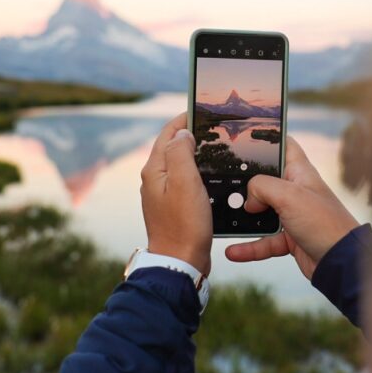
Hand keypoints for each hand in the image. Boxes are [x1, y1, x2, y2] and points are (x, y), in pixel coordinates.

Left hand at [140, 113, 212, 275]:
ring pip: (180, 164)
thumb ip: (181, 153)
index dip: (185, 119)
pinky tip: (213, 176)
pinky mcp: (174, 207)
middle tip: (214, 127)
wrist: (180, 262)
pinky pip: (186, 181)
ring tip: (216, 147)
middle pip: (173, 147)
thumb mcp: (185, 183)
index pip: (168, 134)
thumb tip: (182, 134)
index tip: (202, 110)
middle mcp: (155, 180)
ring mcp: (163, 194)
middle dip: (191, 134)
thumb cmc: (184, 224)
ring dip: (196, 154)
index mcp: (155, 170)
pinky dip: (198, 172)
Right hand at [225, 136, 358, 279]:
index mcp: (300, 173)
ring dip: (244, 220)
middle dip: (246, 185)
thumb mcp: (289, 196)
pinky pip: (264, 241)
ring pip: (261, 214)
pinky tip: (233, 252)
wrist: (340, 261)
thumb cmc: (324, 223)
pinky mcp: (290, 238)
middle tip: (223, 184)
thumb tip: (249, 199)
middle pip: (265, 182)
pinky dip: (249, 247)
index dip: (269, 140)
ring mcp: (293, 215)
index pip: (284, 147)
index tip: (247, 138)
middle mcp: (295, 192)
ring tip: (224, 220)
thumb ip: (262, 187)